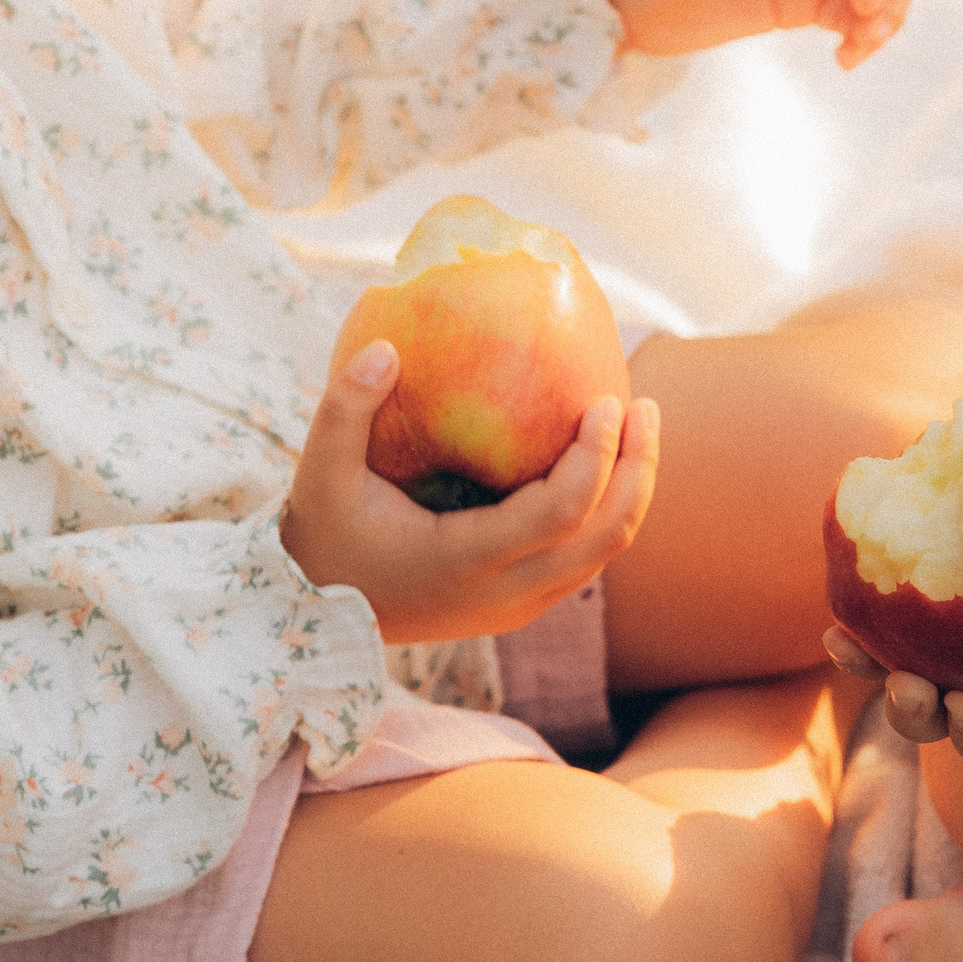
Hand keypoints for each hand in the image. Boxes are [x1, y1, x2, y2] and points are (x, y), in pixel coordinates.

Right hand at [280, 340, 659, 642]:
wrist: (320, 614)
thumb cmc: (324, 537)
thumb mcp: (319, 473)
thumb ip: (345, 408)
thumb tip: (385, 347)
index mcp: (465, 562)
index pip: (560, 514)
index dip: (595, 459)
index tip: (606, 402)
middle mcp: (506, 593)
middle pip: (605, 536)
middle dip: (636, 469)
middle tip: (643, 405)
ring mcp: (521, 606)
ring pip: (605, 551)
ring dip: (630, 489)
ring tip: (637, 425)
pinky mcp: (525, 604)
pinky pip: (586, 555)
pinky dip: (605, 507)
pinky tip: (603, 458)